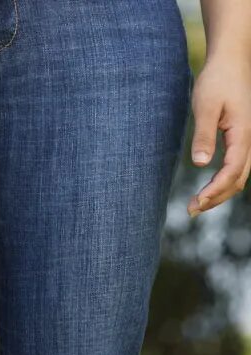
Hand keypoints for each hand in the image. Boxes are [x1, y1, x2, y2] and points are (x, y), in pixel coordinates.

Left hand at [188, 55, 250, 216]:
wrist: (229, 61)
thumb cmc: (216, 81)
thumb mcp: (206, 107)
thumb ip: (204, 135)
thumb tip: (200, 164)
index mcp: (242, 134)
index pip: (232, 172)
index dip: (215, 191)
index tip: (195, 203)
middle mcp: (248, 139)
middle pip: (238, 179)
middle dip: (217, 198)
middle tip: (191, 211)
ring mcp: (246, 139)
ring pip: (239, 174)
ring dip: (221, 192)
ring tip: (197, 204)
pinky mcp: (240, 136)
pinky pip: (237, 166)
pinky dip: (225, 181)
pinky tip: (209, 188)